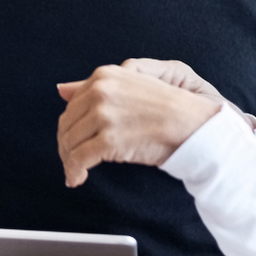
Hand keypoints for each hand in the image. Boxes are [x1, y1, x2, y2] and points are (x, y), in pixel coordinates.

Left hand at [57, 61, 223, 186]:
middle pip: (68, 124)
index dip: (71, 125)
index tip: (74, 140)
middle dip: (67, 145)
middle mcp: (100, 91)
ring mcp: (104, 115)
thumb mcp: (133, 82)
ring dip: (69, 161)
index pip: (73, 104)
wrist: (193, 124)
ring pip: (70, 142)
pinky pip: (80, 159)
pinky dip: (74, 172)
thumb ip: (97, 83)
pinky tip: (78, 179)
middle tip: (72, 161)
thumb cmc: (170, 105)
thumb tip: (61, 89)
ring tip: (74, 173)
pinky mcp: (109, 140)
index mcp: (104, 76)